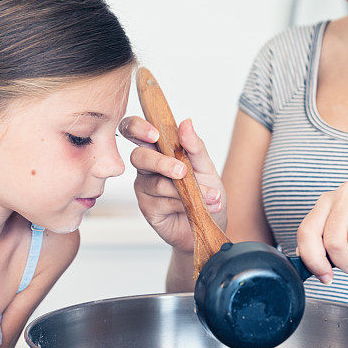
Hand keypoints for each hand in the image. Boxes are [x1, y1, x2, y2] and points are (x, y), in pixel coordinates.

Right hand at [119, 116, 226, 253]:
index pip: (135, 131)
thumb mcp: (206, 166)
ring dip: (186, 190)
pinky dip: (184, 204)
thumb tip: (186, 123)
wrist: (211, 224)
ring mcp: (145, 188)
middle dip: (161, 162)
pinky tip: (197, 208)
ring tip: (210, 196)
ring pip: (157, 183)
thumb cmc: (205, 192)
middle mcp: (147, 168)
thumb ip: (195, 146)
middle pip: (139, 157)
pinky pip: (162, 202)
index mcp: (158, 149)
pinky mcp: (148, 208)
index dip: (137, 128)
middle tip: (182, 171)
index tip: (154, 134)